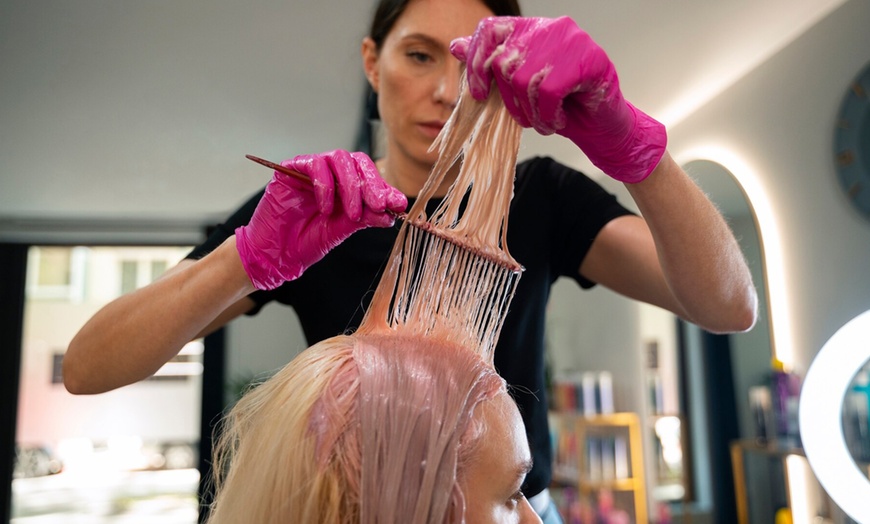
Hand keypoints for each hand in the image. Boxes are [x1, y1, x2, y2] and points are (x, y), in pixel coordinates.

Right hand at [235, 150, 406, 289]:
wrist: (274, 254)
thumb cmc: (305, 243)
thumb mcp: (341, 231)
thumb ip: (364, 218)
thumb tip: (392, 212)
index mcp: (346, 188)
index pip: (370, 177)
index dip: (386, 188)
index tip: (399, 204)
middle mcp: (331, 175)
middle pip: (358, 162)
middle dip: (372, 183)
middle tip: (379, 205)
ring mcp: (311, 171)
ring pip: (339, 158)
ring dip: (351, 186)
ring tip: (352, 213)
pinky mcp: (291, 169)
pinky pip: (314, 164)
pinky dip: (325, 185)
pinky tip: (325, 208)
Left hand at [451, 16, 666, 182]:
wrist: (601, 127)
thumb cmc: (561, 107)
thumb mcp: (517, 89)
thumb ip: (489, 66)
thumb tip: (455, 45)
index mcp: (531, 29)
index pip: (489, 30)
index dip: (476, 63)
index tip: (480, 95)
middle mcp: (550, 27)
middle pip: (504, 62)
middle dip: (510, 100)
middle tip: (527, 117)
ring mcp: (572, 40)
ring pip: (525, 79)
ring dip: (531, 112)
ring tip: (545, 121)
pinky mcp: (589, 59)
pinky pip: (549, 90)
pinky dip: (548, 115)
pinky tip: (558, 120)